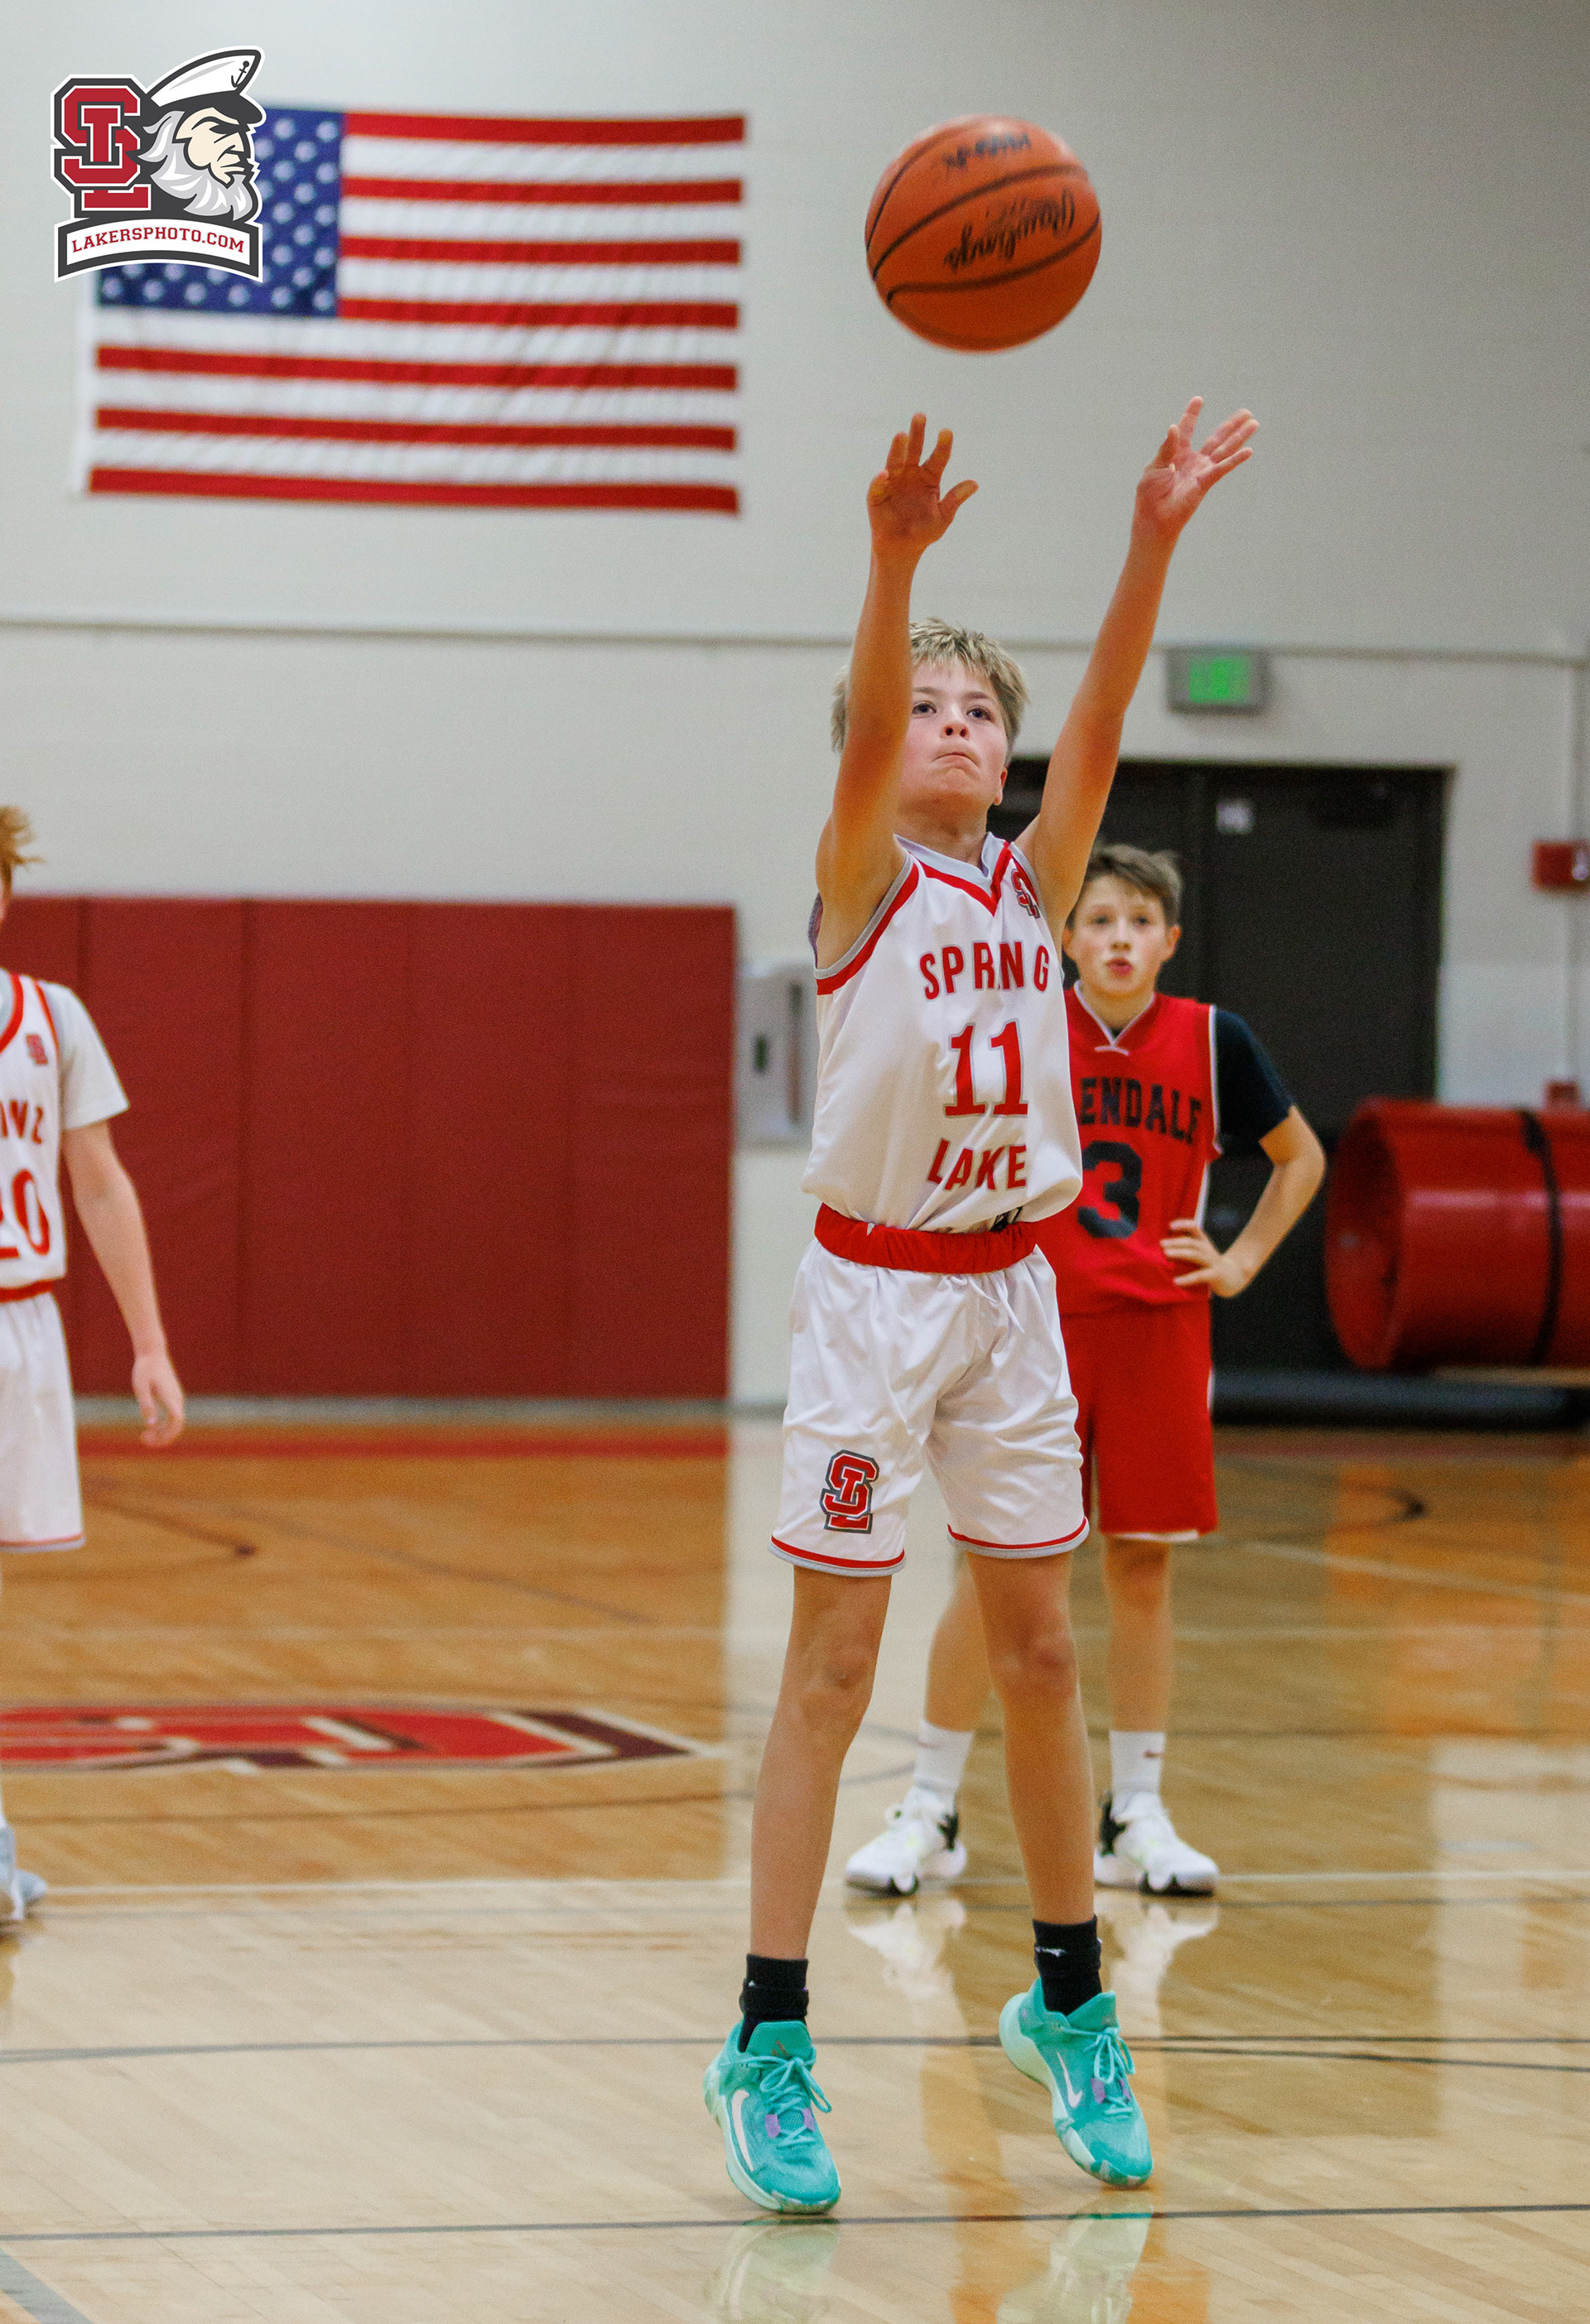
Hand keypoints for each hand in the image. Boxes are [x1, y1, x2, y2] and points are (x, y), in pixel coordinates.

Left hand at [132, 1350, 184, 1446]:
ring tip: (144, 1436)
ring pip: (175, 1423)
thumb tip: (151, 1425)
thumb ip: (146, 1405)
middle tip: (144, 1440)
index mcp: (170, 1397)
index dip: (167, 1434)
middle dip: (163, 1437)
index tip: (149, 1438)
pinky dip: (163, 1426)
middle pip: (177, 1425)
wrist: (153, 1353)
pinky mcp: (172, 1398)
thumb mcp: (140, 1387)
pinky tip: (150, 1427)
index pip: (177, 1421)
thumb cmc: (145, 1369)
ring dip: (162, 1433)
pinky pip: (172, 1417)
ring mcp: (176, 1399)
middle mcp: (177, 1399)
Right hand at [866, 412, 977, 562]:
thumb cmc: (924, 532)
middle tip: (920, 416)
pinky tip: (884, 473)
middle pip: (915, 450)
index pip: (938, 458)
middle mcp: (911, 474)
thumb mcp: (943, 516)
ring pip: (896, 461)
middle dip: (917, 434)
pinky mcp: (877, 495)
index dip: (942, 445)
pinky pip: (878, 485)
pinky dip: (880, 479)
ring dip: (898, 449)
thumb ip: (955, 499)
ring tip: (902, 435)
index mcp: (929, 477)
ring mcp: (893, 482)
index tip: (946, 432)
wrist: (902, 549)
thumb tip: (974, 484)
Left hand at [1133, 398, 1256, 546]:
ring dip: (1239, 437)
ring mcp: (1201, 471)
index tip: (1198, 400)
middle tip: (1245, 411)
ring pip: (1223, 449)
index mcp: (1176, 454)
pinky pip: (1222, 468)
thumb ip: (1167, 447)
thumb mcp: (1155, 467)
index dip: (1191, 415)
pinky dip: (1235, 460)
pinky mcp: (1205, 483)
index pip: (1186, 430)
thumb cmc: (1149, 496)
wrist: (1154, 519)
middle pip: (1215, 438)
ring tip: (1254, 423)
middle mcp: (1192, 461)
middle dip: (1230, 425)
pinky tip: (1249, 451)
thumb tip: (1174, 426)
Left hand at [1161, 1216, 1252, 1297]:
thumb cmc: (1210, 1266)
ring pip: (1195, 1255)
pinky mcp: (1215, 1275)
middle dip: (1176, 1242)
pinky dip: (1187, 1278)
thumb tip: (1163, 1250)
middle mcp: (1208, 1249)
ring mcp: (1212, 1262)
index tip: (1170, 1226)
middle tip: (1161, 1244)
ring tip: (1166, 1254)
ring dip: (1180, 1253)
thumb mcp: (1199, 1255)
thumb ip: (1186, 1250)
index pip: (1195, 1228)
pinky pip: (1200, 1276)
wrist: (1233, 1278)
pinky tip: (1176, 1281)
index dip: (1183, 1224)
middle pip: (1192, 1242)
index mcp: (1203, 1243)